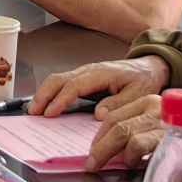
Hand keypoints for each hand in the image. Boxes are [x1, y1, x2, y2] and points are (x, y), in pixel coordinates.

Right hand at [30, 56, 168, 116]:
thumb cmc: (144, 80)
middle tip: (33, 111)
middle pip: (59, 79)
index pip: (74, 86)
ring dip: (44, 93)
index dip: (60, 99)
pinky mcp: (84, 78)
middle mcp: (89, 70)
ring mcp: (85, 73)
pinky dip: (51, 92)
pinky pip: (63, 83)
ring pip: (58, 80)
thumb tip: (98, 113)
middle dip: (43, 95)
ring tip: (34, 109)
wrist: (149, 67)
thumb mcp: (138, 94)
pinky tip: (47, 104)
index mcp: (100, 73)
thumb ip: (118, 103)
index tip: (50, 113)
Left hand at [87, 90, 181, 172]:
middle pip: (115, 125)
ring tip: (106, 165)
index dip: (99, 135)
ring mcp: (163, 120)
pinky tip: (132, 164)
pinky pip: (143, 143)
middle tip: (91, 163)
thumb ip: (143, 130)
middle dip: (99, 147)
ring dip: (111, 153)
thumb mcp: (164, 123)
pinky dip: (132, 156)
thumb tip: (116, 147)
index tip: (92, 149)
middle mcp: (153, 106)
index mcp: (148, 101)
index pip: (113, 115)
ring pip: (125, 134)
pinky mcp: (172, 134)